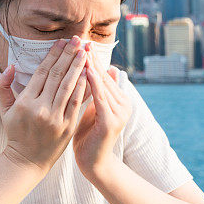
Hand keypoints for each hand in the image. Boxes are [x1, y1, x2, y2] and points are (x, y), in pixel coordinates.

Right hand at [0, 36, 88, 174]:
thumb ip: (3, 85)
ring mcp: (55, 118)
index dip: (53, 55)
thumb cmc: (16, 132)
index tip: (61, 42)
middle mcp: (40, 109)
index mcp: (24, 102)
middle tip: (78, 40)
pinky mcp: (67, 126)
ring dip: (78, 67)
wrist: (28, 160)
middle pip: (57, 76)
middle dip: (68, 56)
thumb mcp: (4, 109)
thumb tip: (12, 66)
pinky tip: (89, 73)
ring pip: (68, 87)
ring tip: (85, 51)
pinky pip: (77, 102)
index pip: (41, 73)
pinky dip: (83, 86)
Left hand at [72, 45, 131, 182]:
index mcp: (118, 99)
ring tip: (83, 50)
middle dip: (91, 58)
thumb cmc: (88, 135)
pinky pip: (101, 99)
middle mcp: (123, 104)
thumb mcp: (91, 108)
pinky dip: (94, 84)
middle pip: (103, 76)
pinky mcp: (111, 122)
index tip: (80, 41)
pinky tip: (87, 72)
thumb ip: (94, 91)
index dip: (92, 58)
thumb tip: (99, 69)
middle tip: (81, 39)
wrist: (93, 163)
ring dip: (92, 66)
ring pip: (102, 85)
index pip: (102, 74)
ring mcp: (119, 113)